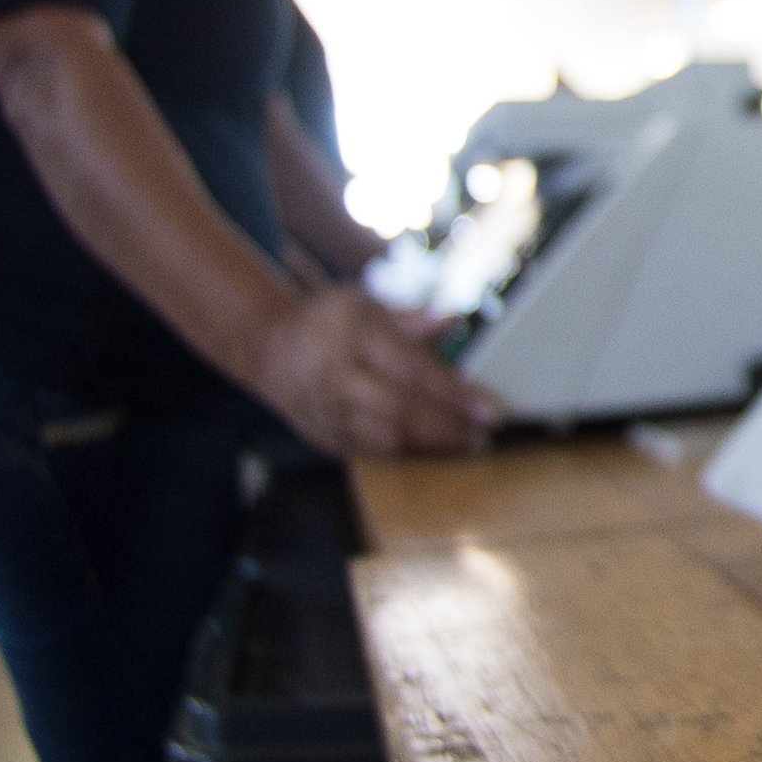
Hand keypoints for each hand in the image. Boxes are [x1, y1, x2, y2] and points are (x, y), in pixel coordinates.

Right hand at [252, 285, 503, 456]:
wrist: (268, 350)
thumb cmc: (327, 322)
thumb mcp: (365, 304)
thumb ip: (411, 318)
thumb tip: (454, 318)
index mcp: (353, 338)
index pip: (413, 370)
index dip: (456, 394)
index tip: (492, 409)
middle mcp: (339, 379)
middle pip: (402, 412)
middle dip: (449, 429)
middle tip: (486, 436)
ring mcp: (330, 414)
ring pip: (388, 440)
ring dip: (434, 448)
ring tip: (470, 448)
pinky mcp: (327, 438)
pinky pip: (373, 454)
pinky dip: (409, 457)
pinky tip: (437, 455)